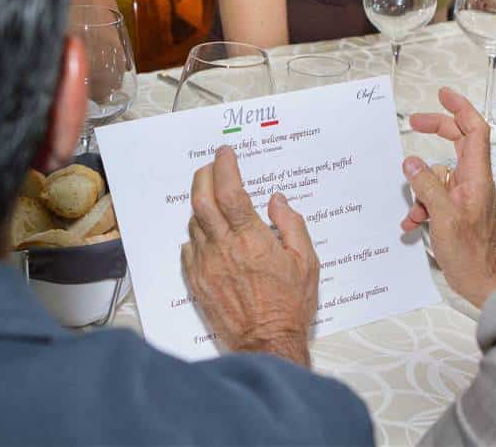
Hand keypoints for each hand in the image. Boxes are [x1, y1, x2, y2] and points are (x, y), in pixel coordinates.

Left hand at [181, 146, 318, 365]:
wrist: (267, 343)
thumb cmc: (290, 305)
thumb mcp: (307, 262)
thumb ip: (292, 225)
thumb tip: (277, 200)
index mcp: (252, 240)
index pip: (231, 191)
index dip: (225, 167)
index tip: (226, 153)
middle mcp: (224, 248)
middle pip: (202, 200)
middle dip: (203, 176)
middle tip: (211, 167)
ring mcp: (206, 265)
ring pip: (194, 223)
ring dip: (201, 206)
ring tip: (213, 201)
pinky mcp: (196, 281)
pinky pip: (188, 249)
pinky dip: (196, 235)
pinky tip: (207, 235)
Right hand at [402, 87, 495, 307]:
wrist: (482, 281)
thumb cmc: (472, 254)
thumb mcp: (444, 217)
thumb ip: (427, 186)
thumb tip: (411, 161)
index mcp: (477, 177)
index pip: (474, 131)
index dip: (460, 109)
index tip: (443, 95)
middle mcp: (473, 181)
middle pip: (458, 142)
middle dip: (436, 130)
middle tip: (414, 122)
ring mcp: (464, 195)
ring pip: (439, 173)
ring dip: (421, 187)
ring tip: (416, 209)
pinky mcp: (455, 209)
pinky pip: (434, 195)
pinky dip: (421, 205)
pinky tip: (415, 222)